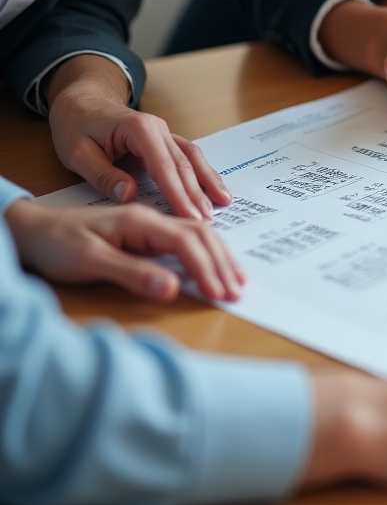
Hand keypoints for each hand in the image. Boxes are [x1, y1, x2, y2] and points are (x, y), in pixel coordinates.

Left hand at [4, 198, 243, 301]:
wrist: (30, 228)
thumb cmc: (55, 243)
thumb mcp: (89, 262)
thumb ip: (132, 272)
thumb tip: (173, 287)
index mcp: (140, 217)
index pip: (186, 240)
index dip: (207, 266)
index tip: (221, 291)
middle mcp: (150, 213)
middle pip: (200, 231)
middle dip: (222, 260)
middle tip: (238, 289)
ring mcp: (149, 218)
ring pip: (197, 229)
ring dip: (220, 253)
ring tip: (236, 276)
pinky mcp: (145, 226)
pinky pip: (187, 230)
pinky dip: (208, 245)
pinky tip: (216, 254)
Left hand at [47, 54, 230, 219]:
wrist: (81, 103)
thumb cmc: (77, 127)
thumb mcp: (77, 153)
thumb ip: (103, 175)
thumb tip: (129, 195)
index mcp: (138, 128)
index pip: (164, 166)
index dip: (178, 193)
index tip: (188, 216)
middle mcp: (159, 128)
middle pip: (184, 164)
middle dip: (197, 193)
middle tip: (207, 220)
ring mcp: (165, 133)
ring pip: (193, 158)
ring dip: (208, 181)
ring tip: (222, 203)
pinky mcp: (166, 141)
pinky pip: (189, 157)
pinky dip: (204, 173)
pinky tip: (214, 188)